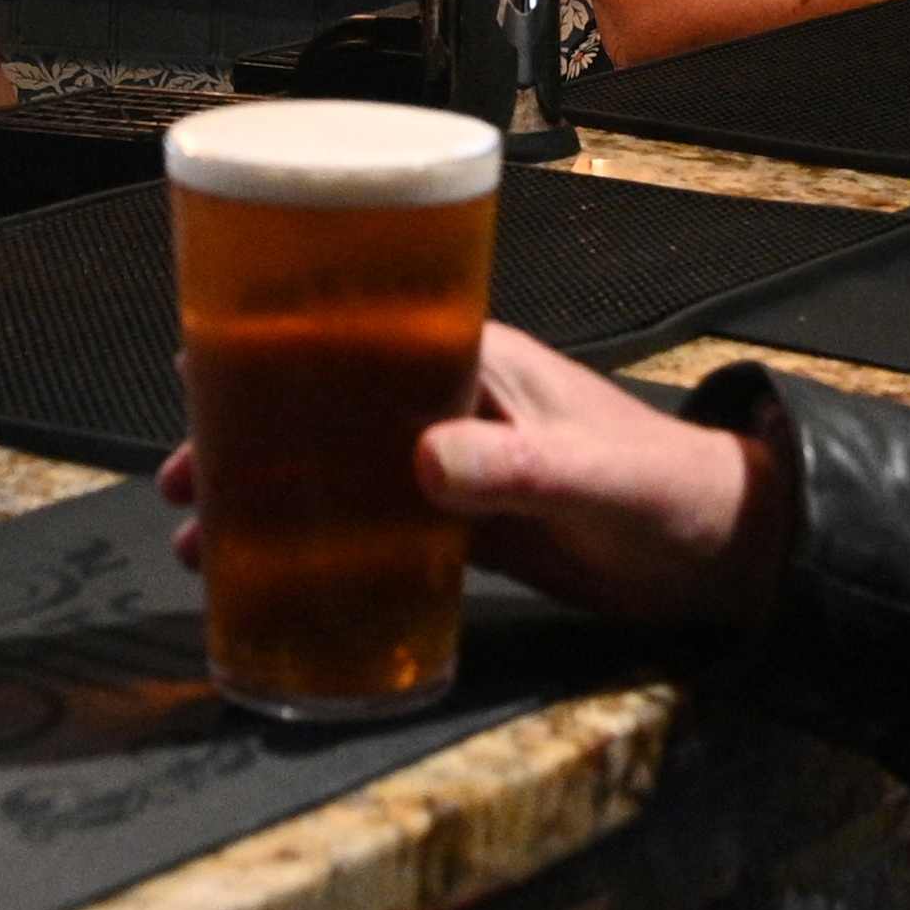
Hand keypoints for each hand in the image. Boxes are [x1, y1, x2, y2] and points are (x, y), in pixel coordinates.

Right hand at [157, 325, 792, 628]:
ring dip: (277, 497)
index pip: (357, 332)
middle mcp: (455, 405)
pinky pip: (379, 529)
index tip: (200, 364)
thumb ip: (514, 467)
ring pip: (342, 470)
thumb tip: (423, 460)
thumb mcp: (589, 474)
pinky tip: (280, 576)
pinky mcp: (471, 527)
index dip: (276, 343)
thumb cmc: (671, 490)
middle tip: (182, 478)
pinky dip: (326, 547)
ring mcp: (458, 466)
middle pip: (329, 406)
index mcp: (475, 362)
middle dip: (251, 434)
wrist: (727, 554)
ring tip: (206, 539)